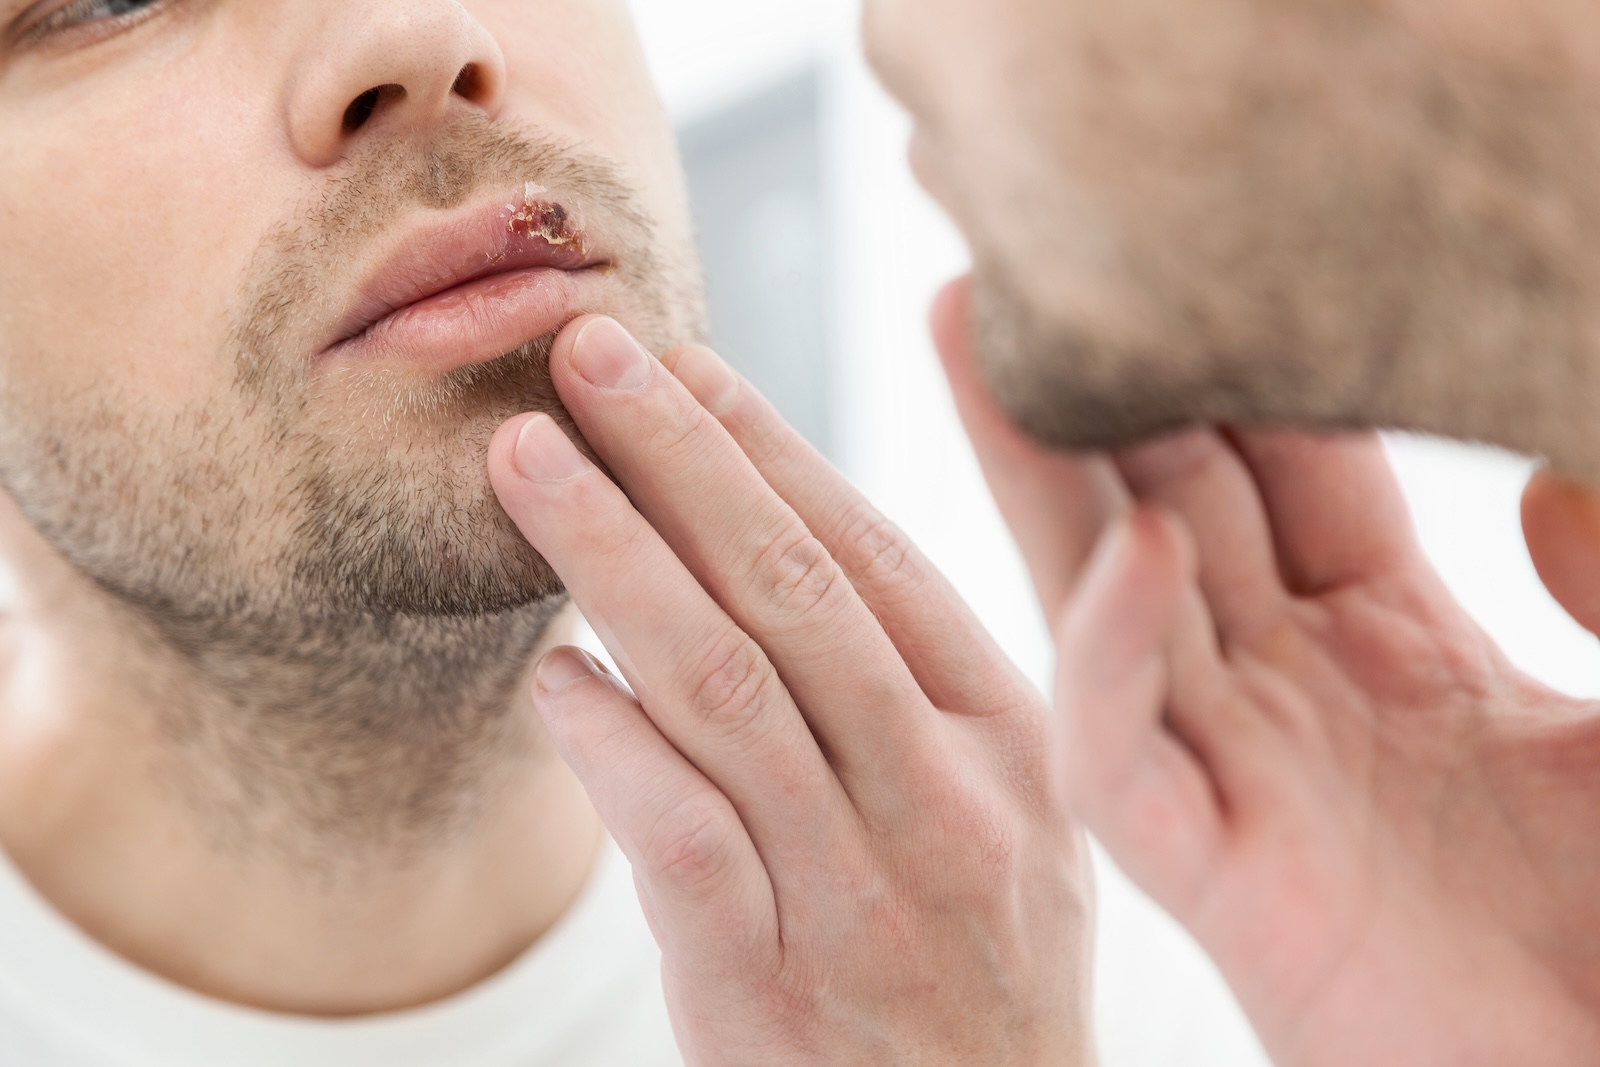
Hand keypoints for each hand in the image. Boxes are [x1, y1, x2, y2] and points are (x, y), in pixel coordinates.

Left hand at [488, 316, 1098, 1064]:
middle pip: (793, 593)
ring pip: (726, 691)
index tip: (681, 359)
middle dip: (679, 458)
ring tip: (523, 462)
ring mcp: (863, 895)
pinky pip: (683, 842)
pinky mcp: (770, 991)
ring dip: (613, 560)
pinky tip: (551, 674)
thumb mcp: (1005, 820)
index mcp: (1008, 737)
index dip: (768, 448)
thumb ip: (907, 694)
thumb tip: (758, 550)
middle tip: (584, 351)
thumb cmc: (983, 973)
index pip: (874, 559)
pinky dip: (611, 747)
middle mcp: (946, 799)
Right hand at [936, 278, 1599, 1064]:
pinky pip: (1130, 764)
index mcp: (1398, 652)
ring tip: (972, 337)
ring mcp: (1250, 786)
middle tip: (1016, 257)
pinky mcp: (1224, 886)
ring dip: (1040, 473)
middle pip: (1163, 506)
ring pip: (1106, 606)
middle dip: (1089, 383)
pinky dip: (1113, 662)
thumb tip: (1528, 475)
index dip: (1232, 361)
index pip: (1287, 470)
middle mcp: (1298, 702)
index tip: (1179, 245)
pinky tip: (1133, 553)